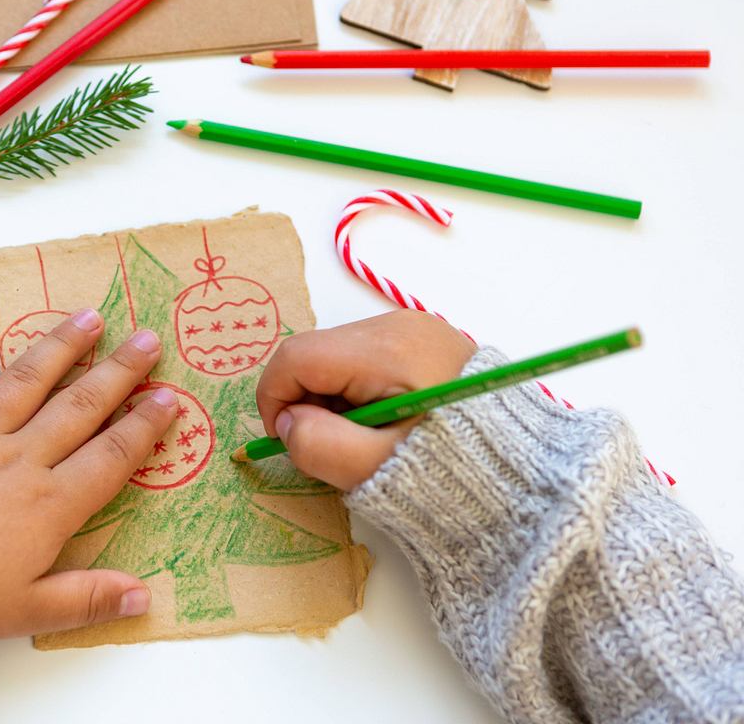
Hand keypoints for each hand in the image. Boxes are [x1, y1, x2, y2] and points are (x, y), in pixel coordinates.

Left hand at [0, 309, 176, 638]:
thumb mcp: (29, 611)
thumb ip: (87, 599)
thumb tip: (143, 599)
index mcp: (49, 504)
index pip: (111, 456)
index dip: (144, 426)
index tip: (170, 396)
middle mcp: (18, 459)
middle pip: (78, 407)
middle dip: (117, 372)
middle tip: (146, 338)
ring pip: (24, 383)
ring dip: (59, 348)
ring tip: (87, 317)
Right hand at [256, 310, 475, 490]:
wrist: (525, 475)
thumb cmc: (451, 473)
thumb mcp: (375, 468)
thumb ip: (318, 445)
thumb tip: (288, 423)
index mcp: (386, 349)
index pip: (296, 357)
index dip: (275, 399)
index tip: (287, 440)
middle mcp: (398, 325)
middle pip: (316, 354)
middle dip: (308, 401)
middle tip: (333, 447)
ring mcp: (415, 329)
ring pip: (338, 357)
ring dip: (333, 399)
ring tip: (365, 440)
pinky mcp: (426, 342)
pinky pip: (367, 359)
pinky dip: (359, 392)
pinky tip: (384, 424)